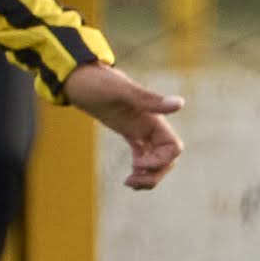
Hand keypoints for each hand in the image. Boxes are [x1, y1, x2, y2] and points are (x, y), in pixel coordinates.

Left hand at [62, 63, 185, 188]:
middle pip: (167, 159)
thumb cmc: (96, 82)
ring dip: (148, 177)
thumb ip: (149, 99)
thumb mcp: (120, 91)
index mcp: (152, 119)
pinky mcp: (129, 133)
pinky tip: (127, 178)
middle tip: (130, 180)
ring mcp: (140, 130)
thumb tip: (180, 104)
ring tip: (128, 182)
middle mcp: (150, 126)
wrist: (78, 78)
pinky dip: (140, 170)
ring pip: (156, 161)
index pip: (173, 147)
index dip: (160, 161)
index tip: (137, 162)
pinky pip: (143, 156)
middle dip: (154, 175)